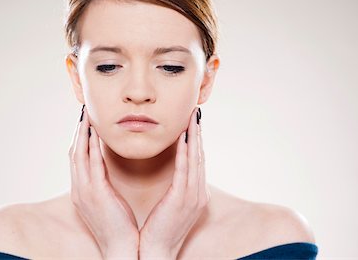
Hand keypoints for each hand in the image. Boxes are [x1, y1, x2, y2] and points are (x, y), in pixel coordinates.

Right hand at [69, 106, 138, 258]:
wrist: (120, 248)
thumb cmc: (118, 225)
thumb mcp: (107, 201)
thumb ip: (103, 184)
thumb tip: (105, 170)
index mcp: (82, 191)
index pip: (77, 159)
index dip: (80, 139)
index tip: (85, 122)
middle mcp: (79, 189)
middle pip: (74, 152)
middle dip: (78, 131)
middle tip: (83, 112)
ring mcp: (85, 191)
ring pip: (79, 155)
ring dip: (82, 134)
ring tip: (87, 115)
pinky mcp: (95, 193)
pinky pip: (91, 164)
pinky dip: (91, 146)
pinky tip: (95, 132)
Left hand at [139, 107, 210, 259]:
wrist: (157, 252)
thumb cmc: (161, 228)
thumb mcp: (173, 205)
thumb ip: (178, 187)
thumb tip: (177, 172)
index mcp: (195, 193)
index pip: (197, 160)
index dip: (196, 140)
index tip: (192, 122)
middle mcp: (198, 192)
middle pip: (200, 155)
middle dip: (198, 133)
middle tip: (196, 112)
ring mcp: (192, 196)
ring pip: (195, 159)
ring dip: (194, 136)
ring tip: (192, 117)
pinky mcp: (182, 199)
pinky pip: (185, 170)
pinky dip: (186, 152)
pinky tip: (184, 137)